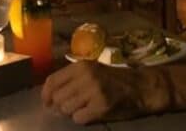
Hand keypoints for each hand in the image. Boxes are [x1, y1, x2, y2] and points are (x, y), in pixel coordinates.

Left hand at [41, 60, 160, 123]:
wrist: (140, 87)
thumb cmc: (114, 79)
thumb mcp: (92, 70)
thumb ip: (71, 78)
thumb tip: (50, 96)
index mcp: (80, 66)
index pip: (52, 81)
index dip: (45, 95)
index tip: (46, 103)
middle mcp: (85, 77)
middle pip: (58, 98)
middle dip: (60, 106)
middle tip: (70, 108)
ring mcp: (93, 92)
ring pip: (66, 109)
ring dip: (72, 112)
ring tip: (84, 108)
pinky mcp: (101, 107)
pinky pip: (79, 118)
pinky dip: (83, 119)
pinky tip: (92, 113)